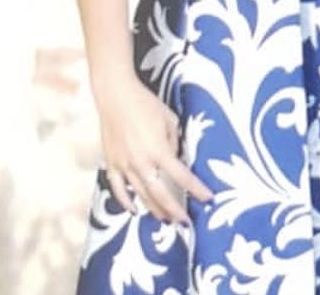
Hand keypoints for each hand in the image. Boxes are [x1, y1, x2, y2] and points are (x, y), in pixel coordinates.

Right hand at [94, 72, 211, 222]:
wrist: (116, 95)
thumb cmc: (145, 103)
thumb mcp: (169, 119)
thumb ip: (174, 141)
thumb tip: (176, 158)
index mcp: (159, 150)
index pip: (182, 176)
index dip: (196, 189)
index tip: (207, 198)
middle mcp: (142, 163)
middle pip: (161, 194)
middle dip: (175, 210)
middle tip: (185, 222)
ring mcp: (124, 166)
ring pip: (141, 195)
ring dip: (154, 209)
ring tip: (165, 219)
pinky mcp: (111, 164)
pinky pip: (118, 189)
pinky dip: (126, 201)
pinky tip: (133, 209)